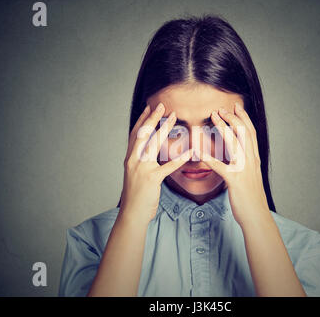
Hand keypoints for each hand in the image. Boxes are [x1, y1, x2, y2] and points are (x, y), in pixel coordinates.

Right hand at [119, 103, 192, 224]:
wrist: (132, 213)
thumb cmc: (136, 195)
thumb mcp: (135, 174)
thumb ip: (141, 161)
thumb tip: (149, 152)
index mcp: (130, 158)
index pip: (135, 134)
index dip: (142, 120)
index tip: (149, 108)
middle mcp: (133, 160)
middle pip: (143, 134)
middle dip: (152, 118)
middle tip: (162, 106)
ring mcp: (141, 169)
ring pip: (153, 144)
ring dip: (164, 129)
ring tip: (173, 118)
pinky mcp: (151, 179)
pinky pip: (168, 166)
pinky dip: (180, 158)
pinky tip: (190, 151)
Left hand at [199, 102, 269, 227]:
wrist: (257, 216)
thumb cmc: (251, 199)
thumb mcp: (251, 177)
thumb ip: (245, 165)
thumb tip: (237, 157)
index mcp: (254, 160)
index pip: (251, 133)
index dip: (243, 118)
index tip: (235, 107)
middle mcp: (251, 161)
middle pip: (244, 132)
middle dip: (233, 117)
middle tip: (221, 108)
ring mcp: (244, 170)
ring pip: (235, 142)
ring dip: (223, 127)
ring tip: (214, 117)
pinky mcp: (235, 181)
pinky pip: (220, 166)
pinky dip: (209, 158)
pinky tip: (199, 152)